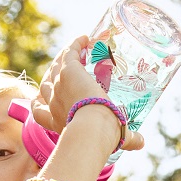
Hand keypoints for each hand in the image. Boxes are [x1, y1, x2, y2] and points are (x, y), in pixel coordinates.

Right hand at [31, 35, 144, 149]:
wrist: (94, 128)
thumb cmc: (101, 137)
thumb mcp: (114, 138)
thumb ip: (129, 140)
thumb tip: (141, 142)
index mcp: (57, 120)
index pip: (39, 111)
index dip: (40, 102)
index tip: (42, 98)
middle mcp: (53, 103)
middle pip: (46, 85)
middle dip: (53, 76)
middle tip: (66, 69)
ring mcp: (59, 86)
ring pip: (56, 67)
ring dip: (64, 57)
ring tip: (77, 51)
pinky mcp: (68, 72)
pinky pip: (69, 53)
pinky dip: (75, 45)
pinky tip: (84, 38)